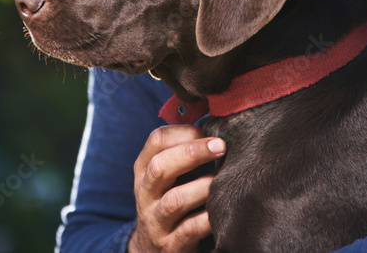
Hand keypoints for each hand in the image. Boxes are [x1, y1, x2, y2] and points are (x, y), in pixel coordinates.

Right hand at [128, 125, 226, 252]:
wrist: (151, 250)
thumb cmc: (169, 202)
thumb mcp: (166, 178)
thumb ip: (182, 154)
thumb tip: (219, 127)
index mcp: (144, 170)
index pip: (156, 140)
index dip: (184, 132)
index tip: (210, 132)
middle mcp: (145, 194)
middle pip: (160, 167)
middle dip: (192, 153)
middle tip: (221, 146)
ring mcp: (155, 221)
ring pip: (174, 201)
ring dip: (202, 187)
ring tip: (222, 180)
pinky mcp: (169, 246)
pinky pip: (189, 230)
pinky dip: (207, 219)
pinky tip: (221, 210)